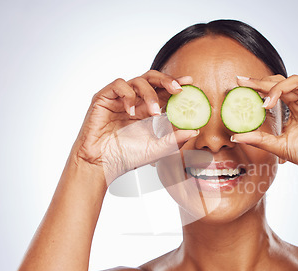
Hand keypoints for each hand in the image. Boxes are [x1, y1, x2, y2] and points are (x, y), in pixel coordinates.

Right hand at [70, 70, 197, 184]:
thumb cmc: (126, 157)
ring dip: (150, 94)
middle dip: (167, 80)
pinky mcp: (104, 98)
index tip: (190, 81)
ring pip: (138, 80)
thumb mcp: (157, 149)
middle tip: (178, 88)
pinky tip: (132, 111)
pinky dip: (129, 95)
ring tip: (154, 113)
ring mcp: (119, 98)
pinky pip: (119, 85)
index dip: (176, 84)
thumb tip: (195, 131)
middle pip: (152, 79)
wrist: (102, 164)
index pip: (163, 91)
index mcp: (146, 109)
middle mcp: (134, 101)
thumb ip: (175, 140)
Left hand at [232, 73, 297, 180]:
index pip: (273, 91)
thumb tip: (234, 137)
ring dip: (280, 87)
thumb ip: (258, 138)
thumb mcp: (278, 145)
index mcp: (293, 107)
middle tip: (247, 84)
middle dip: (263, 82)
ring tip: (270, 101)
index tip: (239, 84)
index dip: (257, 86)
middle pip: (281, 82)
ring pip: (296, 79)